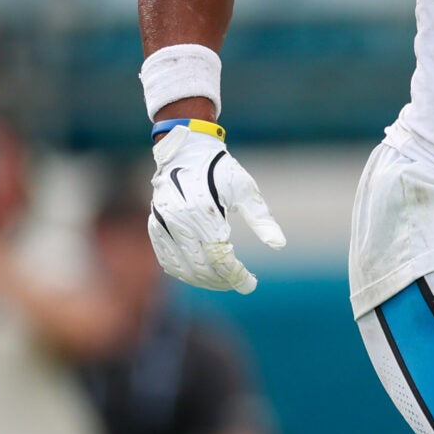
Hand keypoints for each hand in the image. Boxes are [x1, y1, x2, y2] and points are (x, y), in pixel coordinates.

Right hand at [148, 128, 284, 293]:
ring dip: (203, 281)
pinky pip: (165, 259)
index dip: (235, 274)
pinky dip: (183, 272)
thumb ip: (261, 219)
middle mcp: (179, 219)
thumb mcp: (246, 190)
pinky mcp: (154, 225)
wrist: (186, 151)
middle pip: (200, 265)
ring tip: (224, 282)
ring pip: (181, 266)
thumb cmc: (222, 170)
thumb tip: (279, 245)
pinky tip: (200, 276)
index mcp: (204, 210)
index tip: (251, 283)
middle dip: (222, 280)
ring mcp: (162, 223)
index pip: (220, 255)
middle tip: (241, 283)